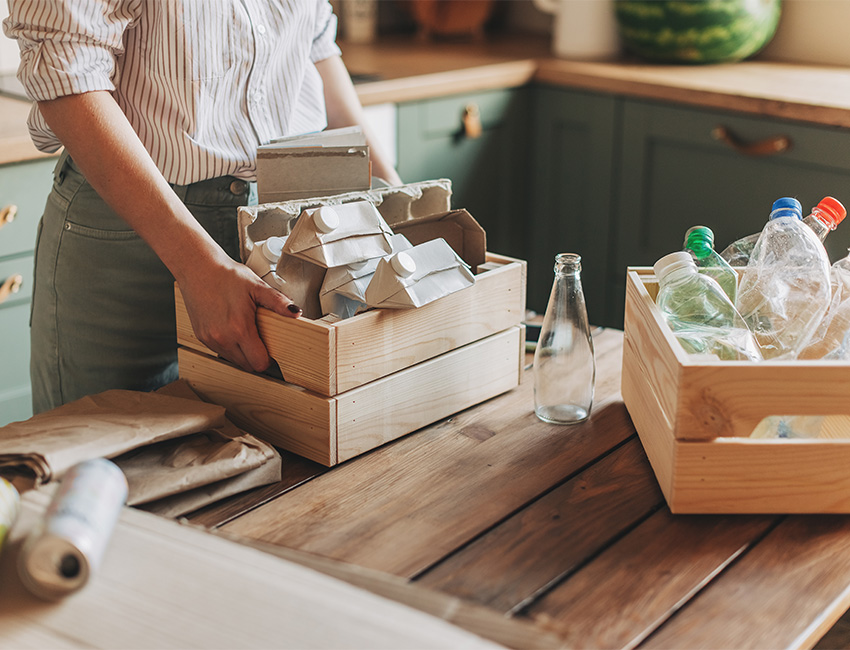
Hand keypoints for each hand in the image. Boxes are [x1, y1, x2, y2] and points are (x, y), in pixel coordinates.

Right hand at [179, 258, 300, 372]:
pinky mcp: (201, 337)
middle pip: (247, 365)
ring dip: (243, 354)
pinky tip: (233, 330)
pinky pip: (220, 352)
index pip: (258, 363)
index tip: (273, 351)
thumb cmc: (226, 275)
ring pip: (233, 360)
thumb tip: (296, 312)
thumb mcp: (256, 286)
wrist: (197, 268)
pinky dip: (230, 347)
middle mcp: (222, 338)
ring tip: (248, 333)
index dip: (269, 360)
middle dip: (257, 357)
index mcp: (239, 328)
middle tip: (263, 341)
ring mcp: (209, 339)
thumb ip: (278, 302)